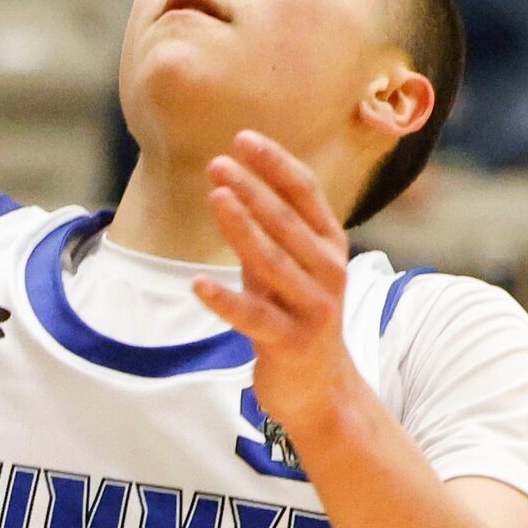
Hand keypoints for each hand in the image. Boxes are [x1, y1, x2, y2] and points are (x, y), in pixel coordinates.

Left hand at [194, 131, 362, 447]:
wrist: (322, 390)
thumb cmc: (298, 316)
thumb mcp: (287, 266)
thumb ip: (267, 230)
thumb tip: (230, 182)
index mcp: (329, 245)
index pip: (306, 193)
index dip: (275, 164)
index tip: (243, 138)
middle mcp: (328, 272)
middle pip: (287, 223)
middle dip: (252, 189)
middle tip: (218, 163)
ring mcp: (312, 308)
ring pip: (272, 263)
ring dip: (242, 229)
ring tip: (216, 197)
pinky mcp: (291, 343)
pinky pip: (254, 318)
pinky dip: (226, 300)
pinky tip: (198, 285)